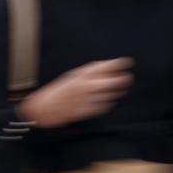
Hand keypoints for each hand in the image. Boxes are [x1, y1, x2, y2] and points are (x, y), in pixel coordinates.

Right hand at [17, 58, 133, 128]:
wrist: (45, 108)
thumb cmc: (59, 91)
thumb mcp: (74, 76)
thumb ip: (91, 73)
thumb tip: (110, 71)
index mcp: (84, 74)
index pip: (108, 66)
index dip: (120, 63)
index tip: (127, 62)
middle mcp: (88, 86)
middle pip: (115, 81)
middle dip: (123, 79)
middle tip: (126, 78)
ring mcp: (88, 99)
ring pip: (112, 94)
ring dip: (116, 92)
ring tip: (114, 90)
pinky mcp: (88, 110)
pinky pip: (105, 106)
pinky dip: (107, 103)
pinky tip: (103, 100)